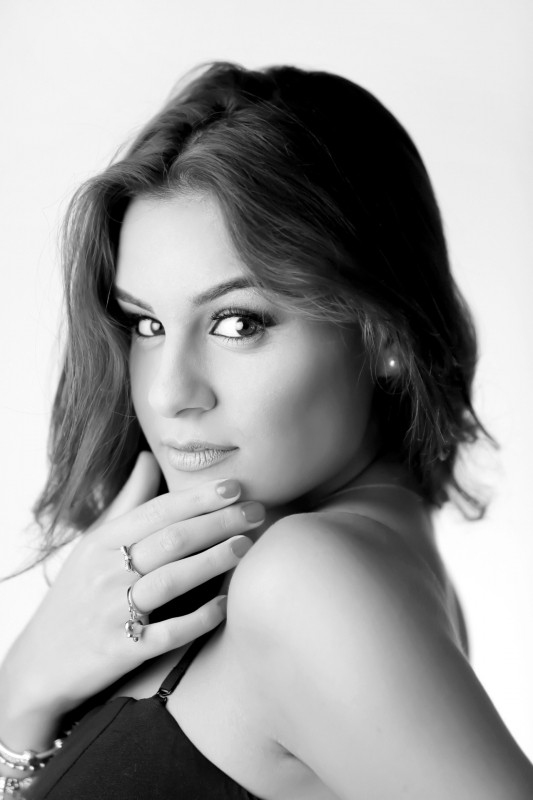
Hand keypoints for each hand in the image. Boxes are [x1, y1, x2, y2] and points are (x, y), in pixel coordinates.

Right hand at [0, 451, 263, 733]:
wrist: (42, 662)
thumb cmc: (77, 594)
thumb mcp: (92, 543)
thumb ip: (127, 501)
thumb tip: (149, 457)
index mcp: (102, 542)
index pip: (158, 511)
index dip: (199, 497)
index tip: (235, 486)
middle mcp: (107, 573)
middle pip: (172, 540)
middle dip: (219, 522)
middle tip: (257, 511)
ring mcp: (114, 612)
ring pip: (171, 580)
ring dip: (213, 561)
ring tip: (247, 546)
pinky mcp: (122, 651)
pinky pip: (167, 633)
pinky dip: (198, 619)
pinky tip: (225, 605)